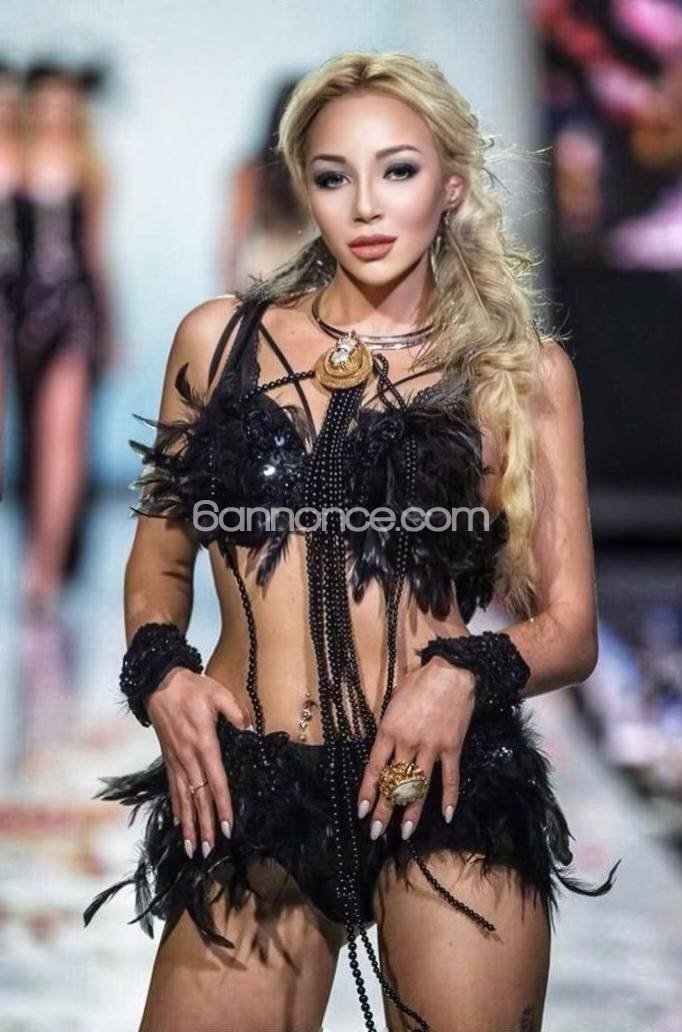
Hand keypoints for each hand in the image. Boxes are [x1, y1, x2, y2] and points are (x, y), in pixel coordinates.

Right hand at [145, 667, 250, 859]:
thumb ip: (235, 711)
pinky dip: (177, 808)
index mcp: (203, 744)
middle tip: (210, 851)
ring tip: (193, 849)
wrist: (159, 683)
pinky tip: (180, 824)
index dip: (223, 806)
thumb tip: (248, 726)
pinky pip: (173, 788)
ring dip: (190, 825)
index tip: (228, 827)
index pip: (216, 782)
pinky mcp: (168, 758)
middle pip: (199, 798)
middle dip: (205, 826)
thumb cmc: (191, 687)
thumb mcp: (218, 692)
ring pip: (184, 799)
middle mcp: (188, 758)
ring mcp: (176, 760)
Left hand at [357, 655, 475, 841]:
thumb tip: (382, 752)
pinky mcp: (452, 748)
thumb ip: (387, 729)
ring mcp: (431, 747)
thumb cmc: (418, 683)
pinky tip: (445, 815)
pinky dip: (449, 798)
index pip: (374, 768)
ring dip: (411, 812)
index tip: (362, 811)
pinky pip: (450, 778)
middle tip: (376, 832)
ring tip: (405, 833)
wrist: (452, 672)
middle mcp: (408, 743)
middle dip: (384, 810)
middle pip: (394, 783)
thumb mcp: (392, 702)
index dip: (367, 792)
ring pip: (419, 787)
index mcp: (388, 730)